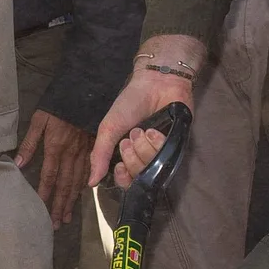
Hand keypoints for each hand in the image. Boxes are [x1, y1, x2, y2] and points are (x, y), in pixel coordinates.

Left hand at [16, 109, 89, 226]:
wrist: (84, 92)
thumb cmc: (58, 106)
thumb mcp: (39, 120)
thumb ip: (29, 142)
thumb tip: (18, 163)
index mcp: (56, 148)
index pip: (49, 177)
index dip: (45, 194)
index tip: (41, 211)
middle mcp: (71, 154)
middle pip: (64, 185)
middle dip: (60, 206)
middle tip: (56, 224)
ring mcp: (83, 153)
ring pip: (77, 182)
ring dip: (71, 201)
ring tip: (67, 217)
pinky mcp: (92, 149)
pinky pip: (88, 172)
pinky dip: (83, 187)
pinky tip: (80, 196)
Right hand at [90, 39, 205, 185]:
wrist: (155, 84)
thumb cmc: (129, 105)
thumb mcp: (109, 128)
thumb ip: (99, 155)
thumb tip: (91, 183)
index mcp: (128, 158)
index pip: (127, 183)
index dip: (123, 179)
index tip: (119, 166)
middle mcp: (146, 159)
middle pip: (140, 178)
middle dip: (132, 158)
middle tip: (129, 140)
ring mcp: (163, 154)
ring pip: (154, 169)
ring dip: (144, 148)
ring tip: (142, 131)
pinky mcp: (177, 147)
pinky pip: (168, 157)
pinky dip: (157, 143)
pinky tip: (154, 131)